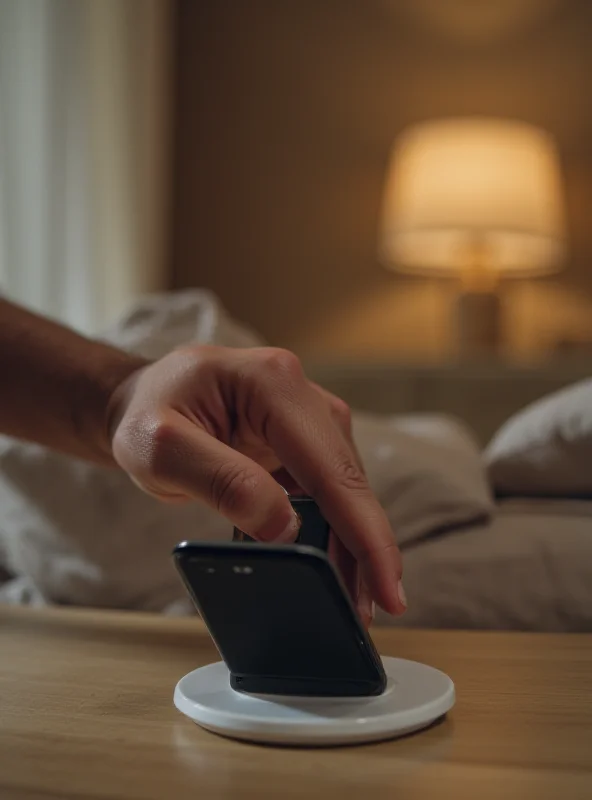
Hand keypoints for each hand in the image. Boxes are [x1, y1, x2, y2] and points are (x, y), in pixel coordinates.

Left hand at [107, 345, 405, 620]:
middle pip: (348, 479)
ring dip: (353, 541)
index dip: (364, 532)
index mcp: (272, 384)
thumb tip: (285, 527)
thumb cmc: (146, 417)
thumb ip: (222, 482)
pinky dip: (333, 528)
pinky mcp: (301, 438)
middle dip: (366, 545)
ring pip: (344, 486)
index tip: (388, 587)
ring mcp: (305, 415)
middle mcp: (300, 393)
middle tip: (373, 609)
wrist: (139, 402)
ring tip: (355, 598)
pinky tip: (334, 564)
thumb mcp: (159, 449)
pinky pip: (327, 487)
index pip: (330, 466)